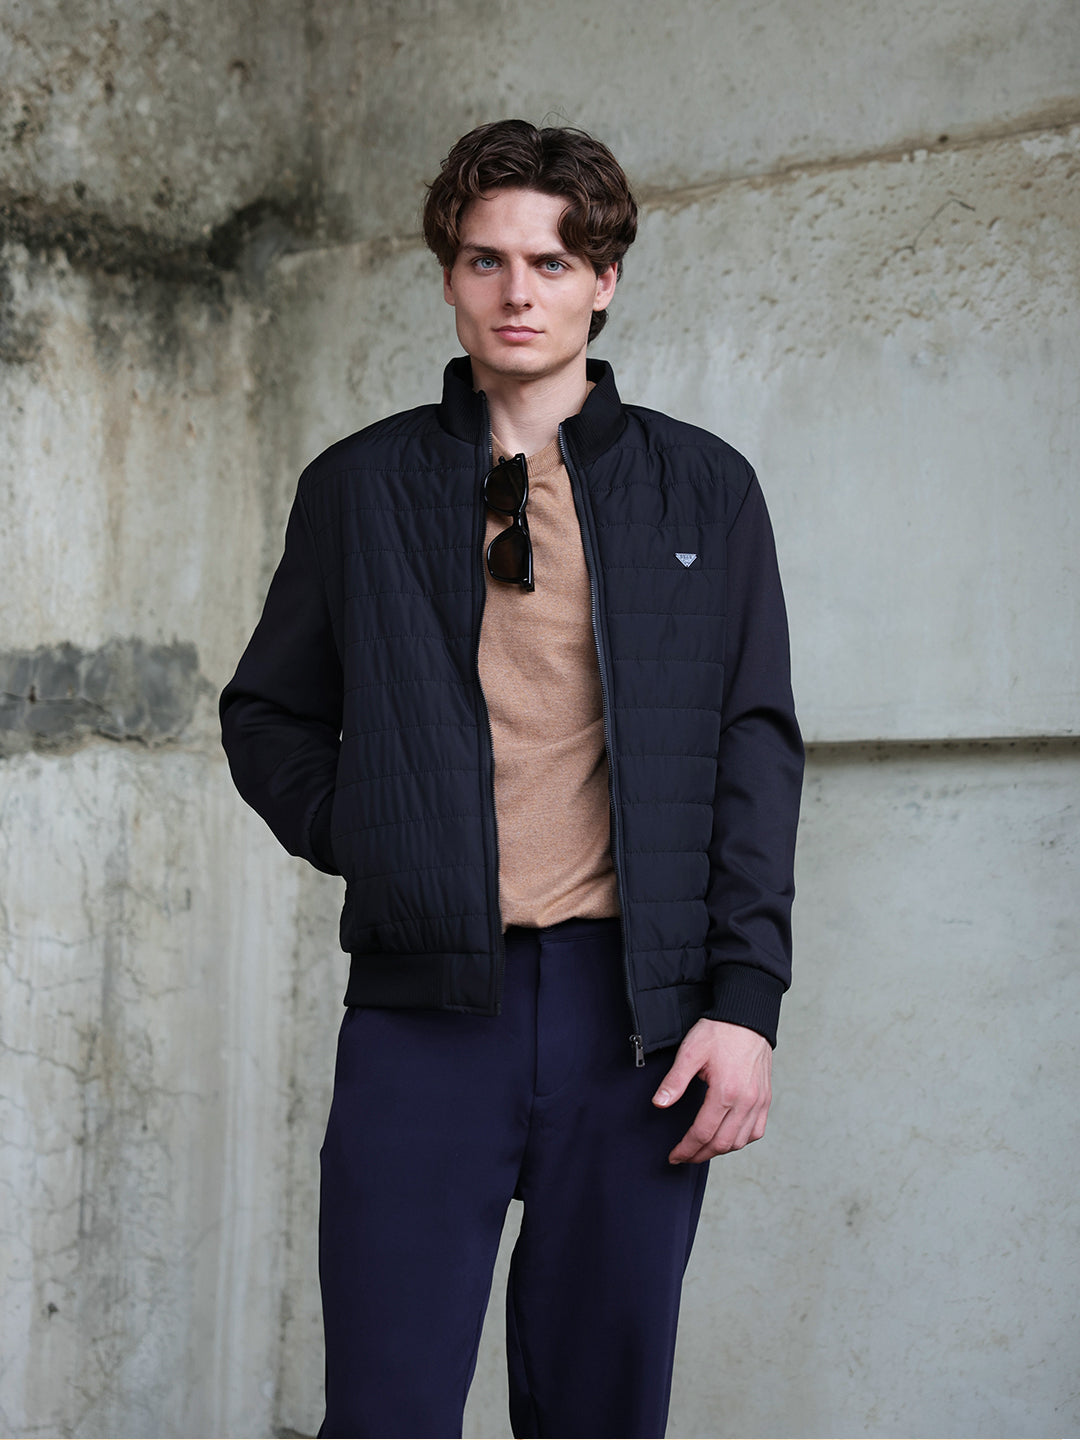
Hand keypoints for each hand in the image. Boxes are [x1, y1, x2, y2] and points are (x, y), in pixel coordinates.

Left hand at [652, 1018, 772, 1163]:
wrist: (747, 1017)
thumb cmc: (719, 1032)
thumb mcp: (690, 1052)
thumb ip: (675, 1081)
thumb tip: (659, 1103)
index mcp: (725, 1092)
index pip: (703, 1133)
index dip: (686, 1148)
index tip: (674, 1155)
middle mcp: (746, 1101)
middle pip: (722, 1143)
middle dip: (700, 1155)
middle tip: (684, 1157)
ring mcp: (759, 1101)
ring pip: (740, 1141)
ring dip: (720, 1150)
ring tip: (702, 1149)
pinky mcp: (766, 1098)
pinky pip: (757, 1130)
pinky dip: (741, 1140)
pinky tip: (728, 1139)